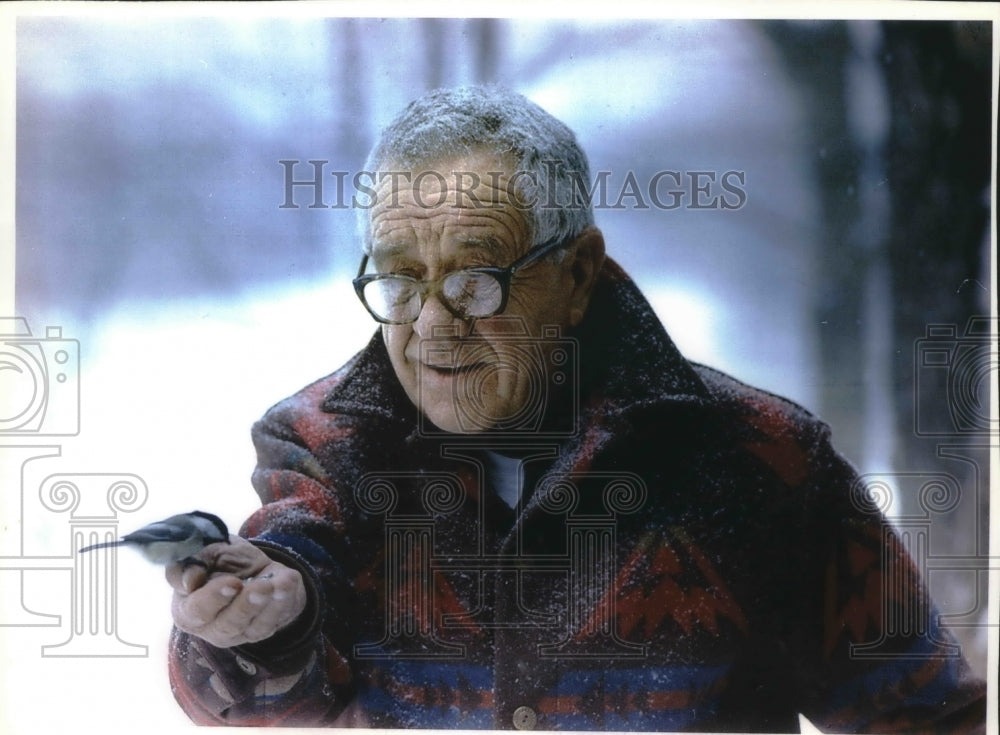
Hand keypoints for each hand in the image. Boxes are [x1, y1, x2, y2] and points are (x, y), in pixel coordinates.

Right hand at [167, 535, 306, 647]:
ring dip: (272, 604)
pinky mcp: (266, 627)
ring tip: (279, 584)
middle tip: (262, 586)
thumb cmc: (216, 560)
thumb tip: (189, 581)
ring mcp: (242, 632)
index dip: (214, 598)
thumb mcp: (202, 553)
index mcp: (187, 611)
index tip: (232, 582)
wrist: (246, 562)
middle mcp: (212, 628)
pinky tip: (289, 581)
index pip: (197, 611)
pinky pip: (279, 617)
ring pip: (258, 626)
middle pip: (229, 625)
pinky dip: (286, 599)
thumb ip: (189, 565)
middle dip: (247, 605)